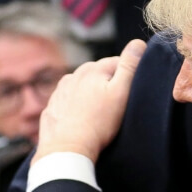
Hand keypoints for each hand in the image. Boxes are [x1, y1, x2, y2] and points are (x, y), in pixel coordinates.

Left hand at [34, 39, 144, 163]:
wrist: (67, 149)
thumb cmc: (98, 123)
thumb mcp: (121, 93)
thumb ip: (130, 66)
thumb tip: (138, 42)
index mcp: (92, 69)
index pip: (117, 62)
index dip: (128, 76)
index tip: (131, 93)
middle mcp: (73, 75)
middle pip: (99, 74)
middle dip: (109, 85)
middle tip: (117, 106)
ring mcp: (60, 91)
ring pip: (83, 87)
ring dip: (92, 95)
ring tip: (99, 115)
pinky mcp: (52, 107)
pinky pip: (70, 101)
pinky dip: (77, 107)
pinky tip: (83, 121)